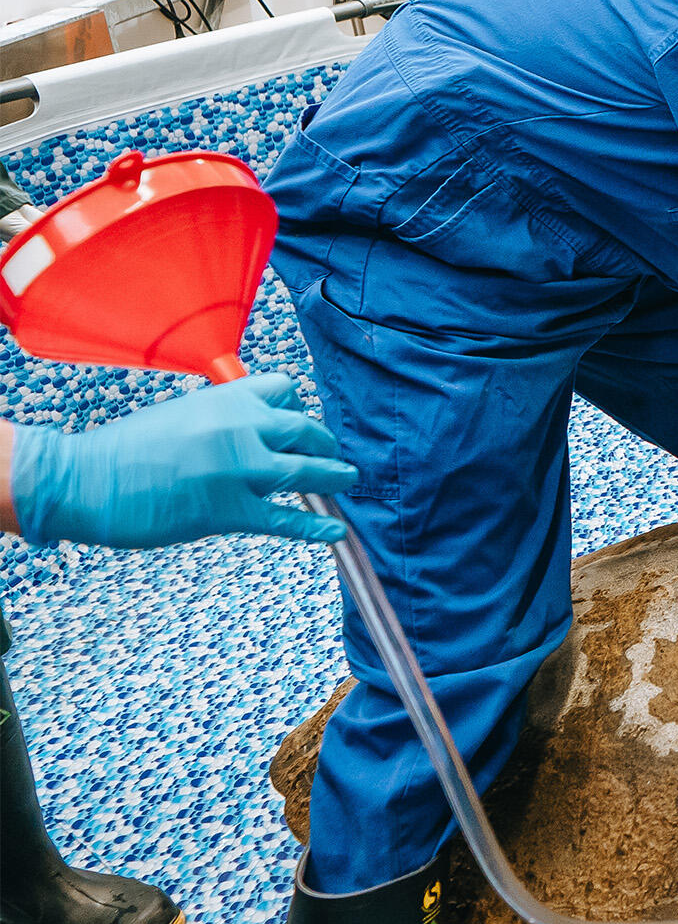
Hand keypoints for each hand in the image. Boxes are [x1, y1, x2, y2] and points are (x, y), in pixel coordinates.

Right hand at [9, 373, 357, 548]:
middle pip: (307, 430)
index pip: (286, 391)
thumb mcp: (182, 414)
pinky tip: (335, 532)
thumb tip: (251, 431)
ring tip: (348, 481)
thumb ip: (221, 418)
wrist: (83, 479)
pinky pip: (285, 519)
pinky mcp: (227, 510)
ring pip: (307, 471)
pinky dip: (314, 528)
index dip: (300, 409)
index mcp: (225, 399)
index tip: (303, 425)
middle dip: (325, 444)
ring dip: (335, 478)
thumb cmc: (125, 451)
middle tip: (333, 456)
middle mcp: (239, 427)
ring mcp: (237, 469)